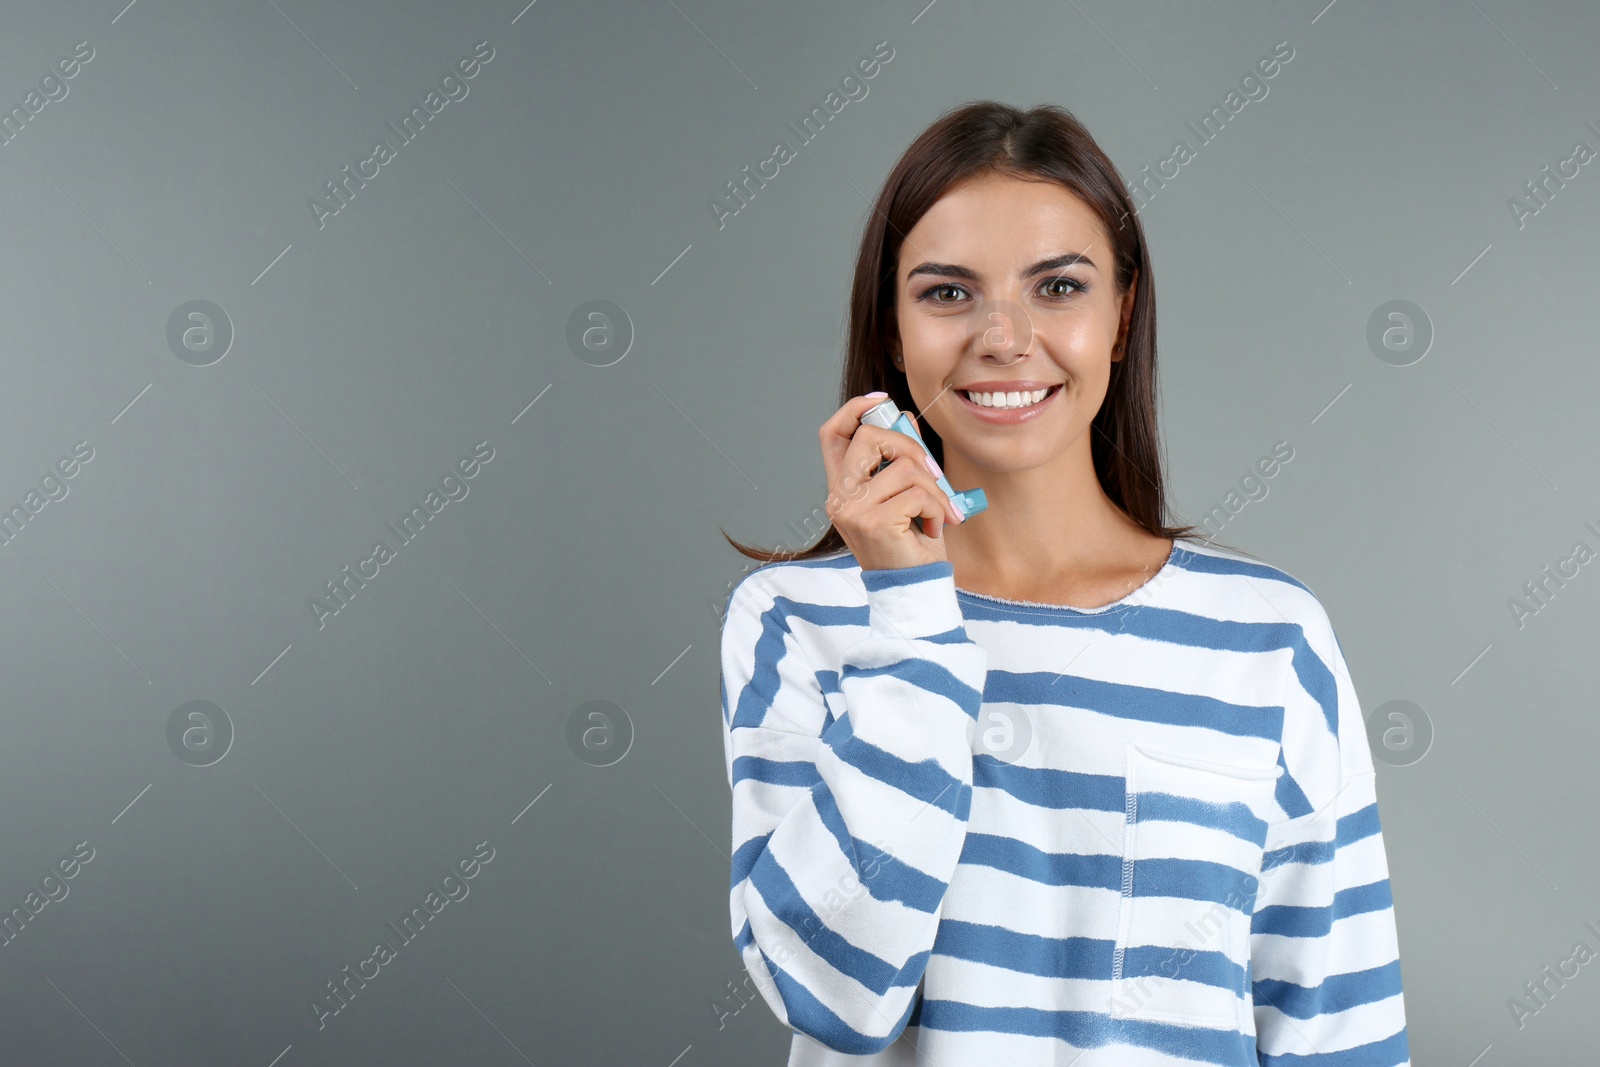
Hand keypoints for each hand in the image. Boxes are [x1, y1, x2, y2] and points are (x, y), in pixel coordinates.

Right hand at [819, 394, 962, 571]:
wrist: (914, 588)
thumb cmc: (910, 544)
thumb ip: (899, 461)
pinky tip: (933, 528)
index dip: (853, 410)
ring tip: (936, 514)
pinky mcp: (875, 523)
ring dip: (935, 490)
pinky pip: (918, 493)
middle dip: (911, 447)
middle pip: (870, 437)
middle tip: (932, 474)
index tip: (881, 402)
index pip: (832, 434)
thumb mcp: (904, 496)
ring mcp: (853, 510)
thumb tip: (906, 419)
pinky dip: (937, 508)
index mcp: (841, 488)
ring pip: (906, 468)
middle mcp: (839, 498)